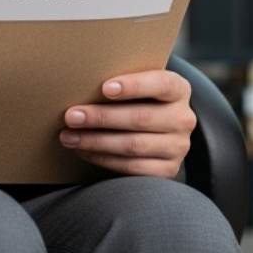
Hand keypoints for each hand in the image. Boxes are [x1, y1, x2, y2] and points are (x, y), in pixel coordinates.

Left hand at [59, 69, 194, 177]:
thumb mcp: (140, 86)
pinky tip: (83, 151)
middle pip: (140, 118)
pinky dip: (103, 159)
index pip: (161, 84)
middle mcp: (183, 119)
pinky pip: (131, 167)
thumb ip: (122, 83)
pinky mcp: (167, 171)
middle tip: (71, 116)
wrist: (158, 131)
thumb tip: (83, 81)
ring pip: (133, 145)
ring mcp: (178, 147)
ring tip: (69, 136)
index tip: (104, 87)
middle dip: (101, 117)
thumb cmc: (139, 101)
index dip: (134, 86)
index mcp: (179, 89)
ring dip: (96, 141)